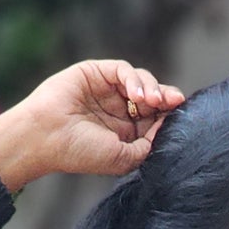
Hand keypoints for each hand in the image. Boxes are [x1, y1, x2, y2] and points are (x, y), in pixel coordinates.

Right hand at [0, 58, 184, 192]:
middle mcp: (117, 109)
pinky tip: (136, 95)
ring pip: (141, 81)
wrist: (47, 137)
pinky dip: (134, 79)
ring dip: (152, 89)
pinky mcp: (96, 72)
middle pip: (152, 97)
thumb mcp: (124, 158)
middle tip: (175, 102)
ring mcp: (107, 90)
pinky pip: (123, 70)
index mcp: (125, 131)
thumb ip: (147, 145)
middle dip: (166, 99)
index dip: (168, 115)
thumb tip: (165, 127)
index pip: (154, 118)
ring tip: (152, 101)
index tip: (181, 116)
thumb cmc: (80, 153)